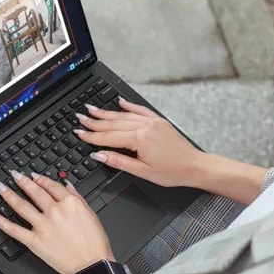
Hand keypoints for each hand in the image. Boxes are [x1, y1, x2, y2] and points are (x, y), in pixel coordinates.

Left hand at [0, 171, 114, 273]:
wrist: (92, 266)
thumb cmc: (95, 243)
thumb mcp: (91, 214)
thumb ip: (78, 198)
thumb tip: (68, 185)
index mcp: (70, 203)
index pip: (52, 185)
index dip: (41, 179)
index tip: (34, 175)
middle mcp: (54, 211)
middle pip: (35, 191)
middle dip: (22, 181)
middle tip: (14, 174)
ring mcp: (43, 226)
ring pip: (22, 206)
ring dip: (9, 195)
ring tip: (1, 187)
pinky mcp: (35, 241)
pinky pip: (15, 230)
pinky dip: (2, 222)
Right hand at [75, 98, 204, 187]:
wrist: (194, 166)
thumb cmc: (172, 171)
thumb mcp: (142, 171)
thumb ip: (118, 161)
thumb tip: (99, 154)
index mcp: (139, 139)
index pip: (108, 137)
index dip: (92, 136)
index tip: (79, 133)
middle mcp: (144, 126)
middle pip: (113, 123)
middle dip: (94, 121)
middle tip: (80, 117)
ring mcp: (152, 122)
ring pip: (124, 116)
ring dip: (106, 113)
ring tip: (92, 109)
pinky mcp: (158, 121)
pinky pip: (140, 110)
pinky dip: (128, 106)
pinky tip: (119, 102)